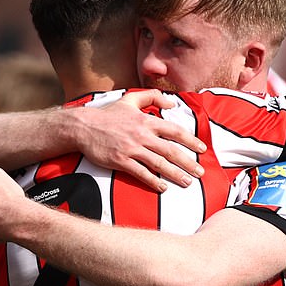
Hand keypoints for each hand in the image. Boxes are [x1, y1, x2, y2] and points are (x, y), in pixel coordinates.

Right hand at [74, 89, 205, 192]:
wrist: (83, 127)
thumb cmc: (107, 115)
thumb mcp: (130, 99)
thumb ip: (152, 97)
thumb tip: (171, 103)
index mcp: (146, 121)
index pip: (174, 130)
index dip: (190, 140)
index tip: (202, 149)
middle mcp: (142, 135)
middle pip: (170, 150)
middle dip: (188, 162)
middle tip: (200, 172)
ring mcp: (131, 148)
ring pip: (159, 163)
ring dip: (175, 174)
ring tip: (187, 182)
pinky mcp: (120, 160)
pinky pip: (140, 173)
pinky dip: (153, 180)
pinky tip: (163, 187)